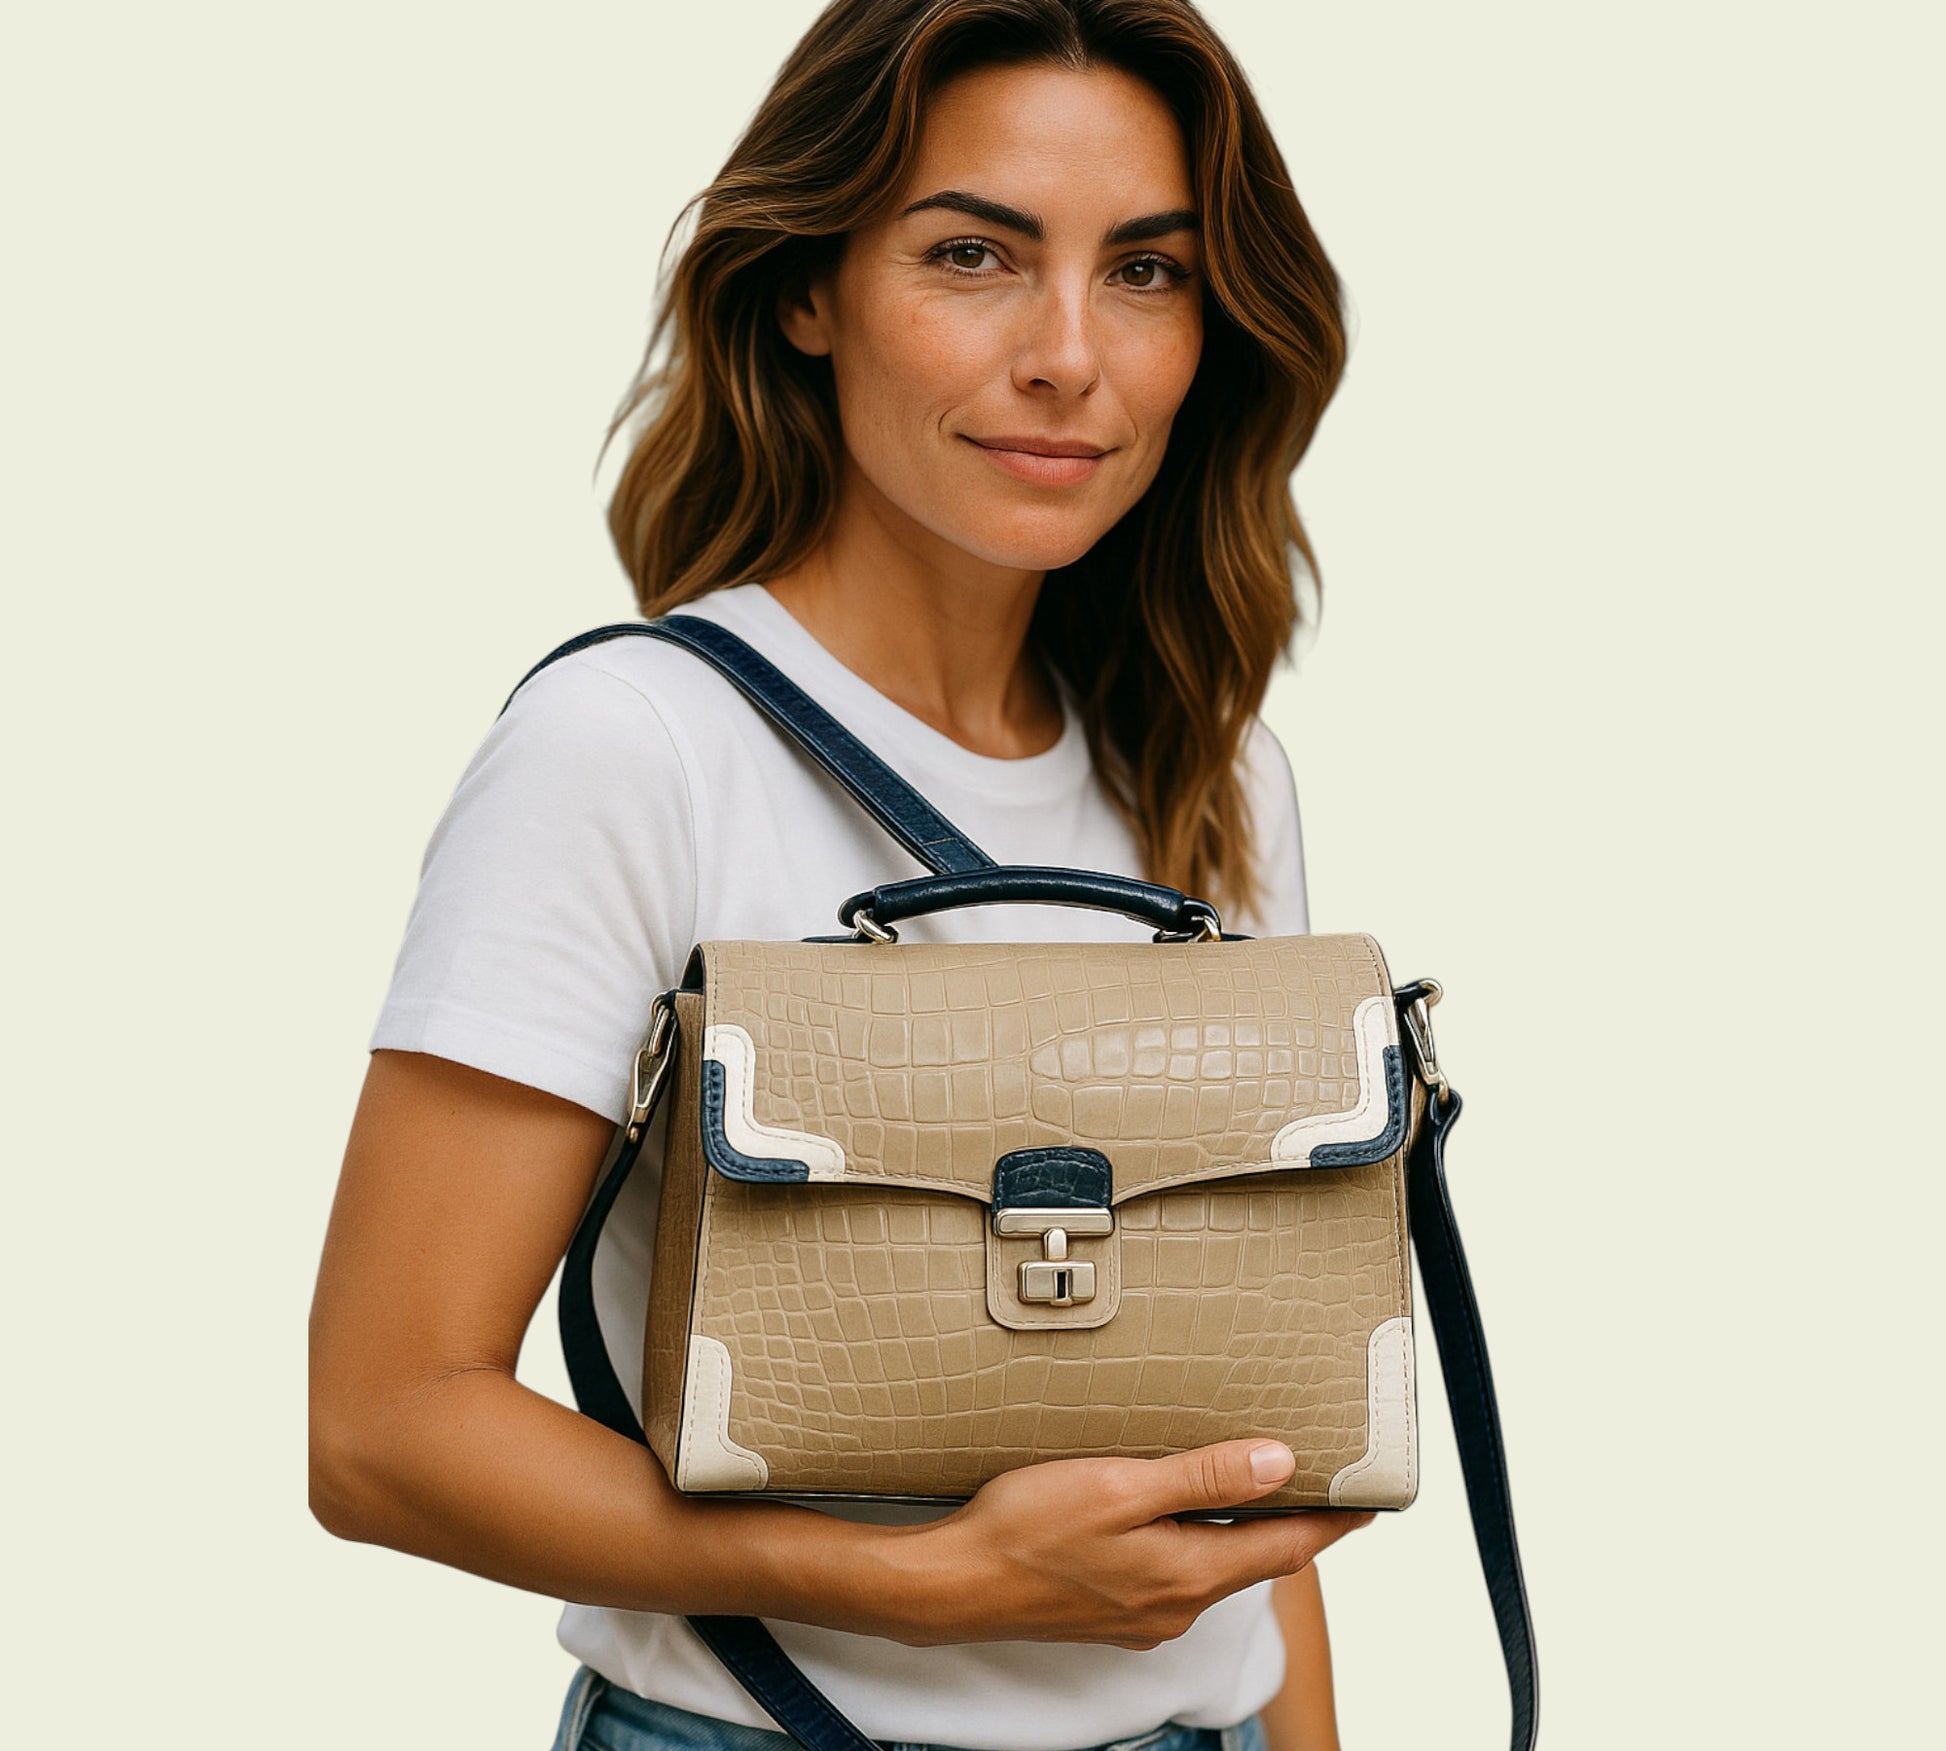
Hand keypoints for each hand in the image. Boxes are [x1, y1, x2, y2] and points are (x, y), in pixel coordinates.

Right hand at [889, 1440, 1374, 1649]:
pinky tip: (1179, 1517)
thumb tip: (1278, 1465)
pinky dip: (1196, 1543)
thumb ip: (1203, 1477)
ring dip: (1241, 1532)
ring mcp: (1143, 1615)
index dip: (1332, 1523)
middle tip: (1320, 1484)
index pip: (1285, 1548)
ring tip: (1258, 1489)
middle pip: (1254, 1560)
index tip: (1369, 1503)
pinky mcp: (1113, 1612)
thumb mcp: (1120, 1486)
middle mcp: (1174, 1605)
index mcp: (1186, 1573)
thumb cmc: (1025, 1529)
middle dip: (1291, 1524)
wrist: (954, 1584)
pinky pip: (1176, 1575)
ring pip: (1214, 1568)